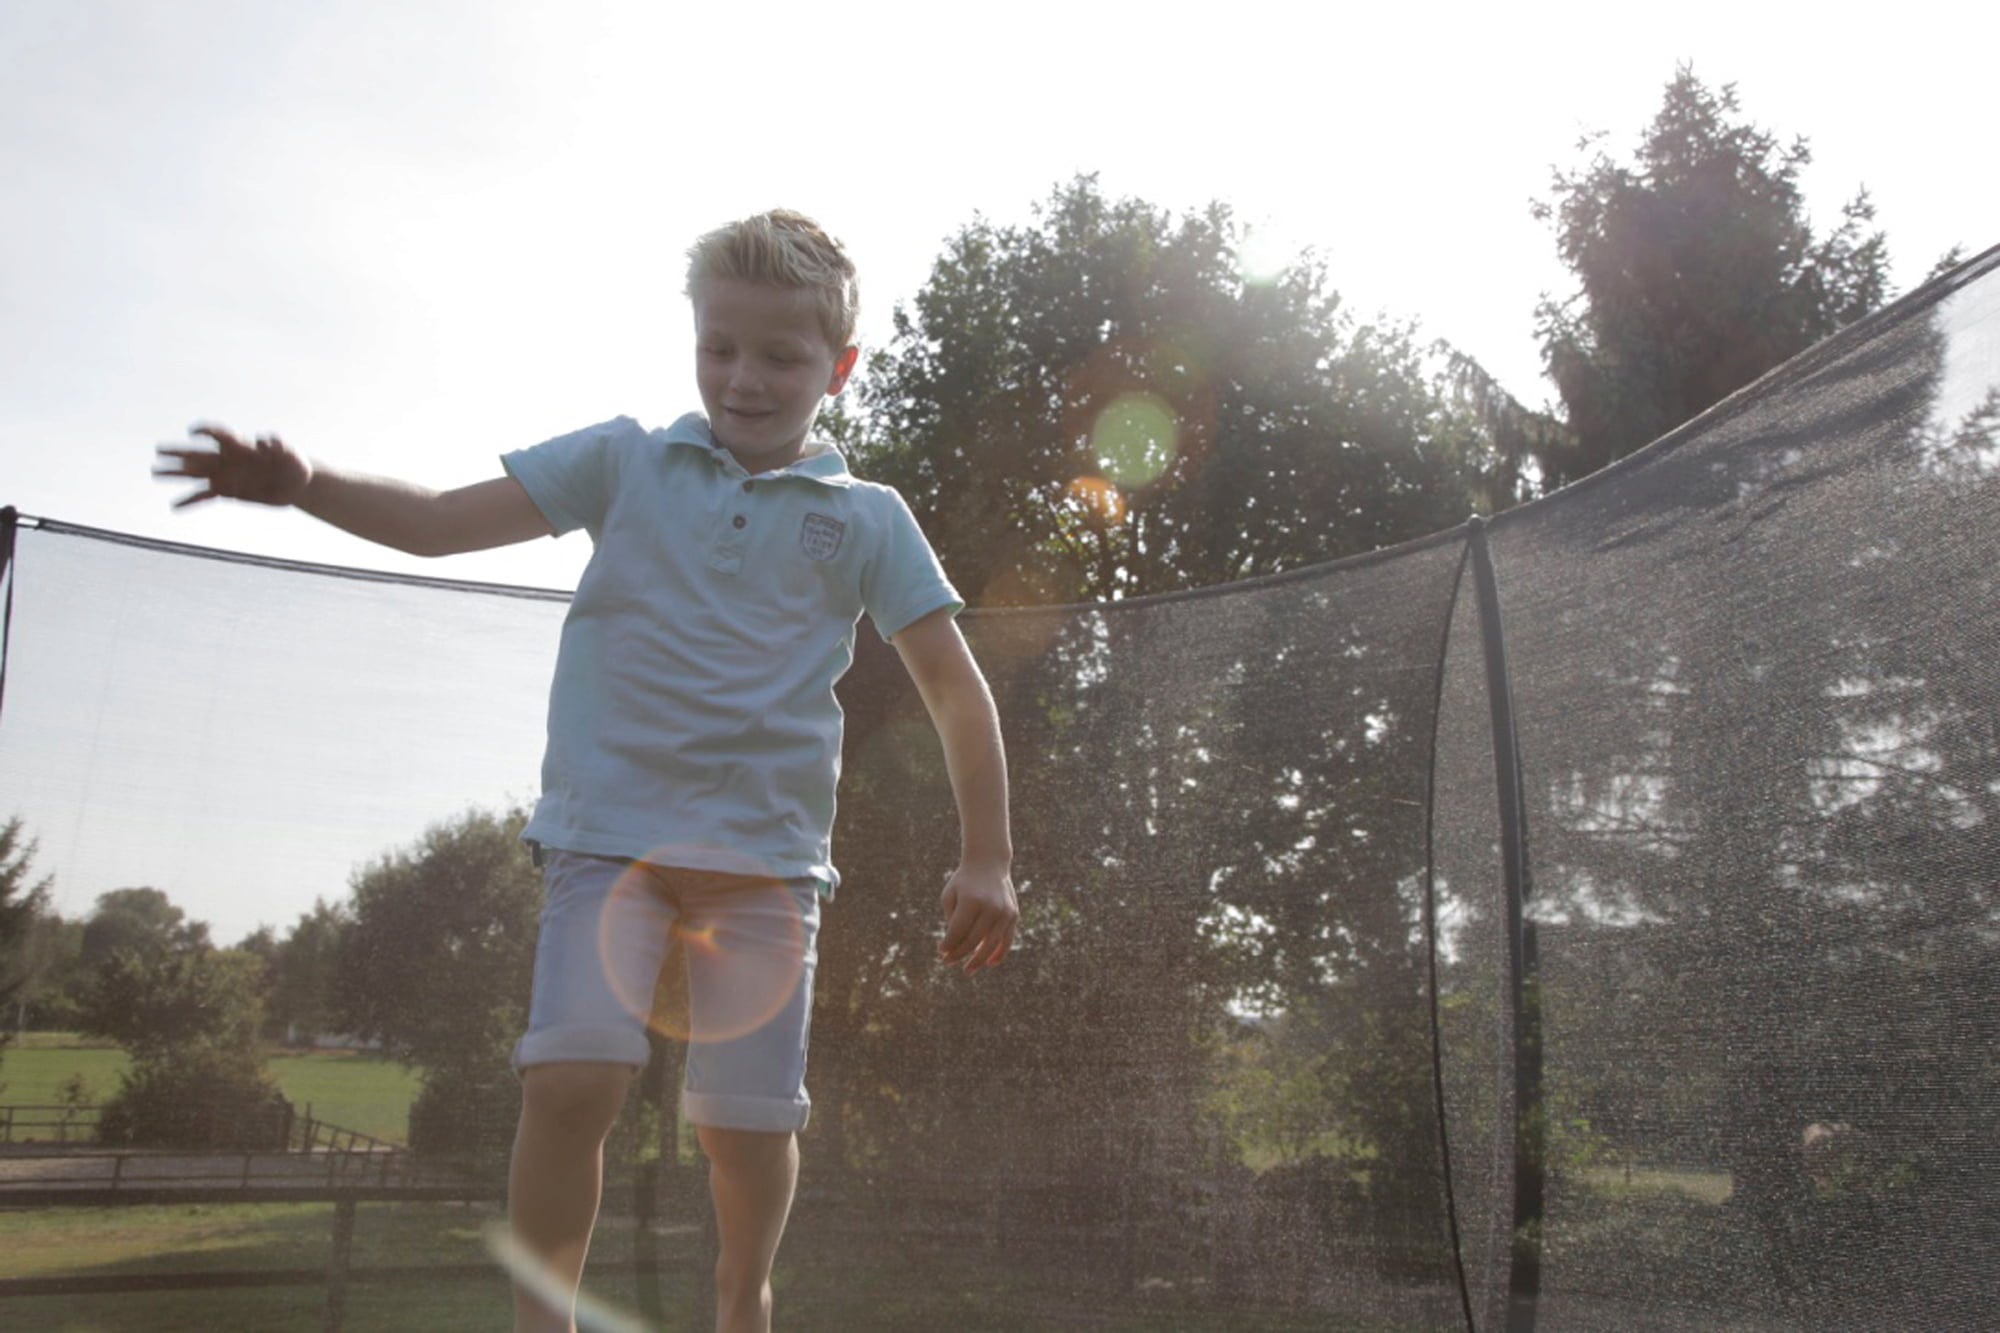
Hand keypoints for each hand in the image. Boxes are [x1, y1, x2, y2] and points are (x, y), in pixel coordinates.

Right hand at [154, 423, 311, 507]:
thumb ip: (278, 444)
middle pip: (199, 454)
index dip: (206, 431)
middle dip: (178, 452)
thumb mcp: (291, 453)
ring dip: (175, 473)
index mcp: (242, 447)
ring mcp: (226, 475)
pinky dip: (190, 501)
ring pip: (195, 473)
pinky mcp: (228, 491)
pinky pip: (205, 496)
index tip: (193, 432)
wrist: (297, 484)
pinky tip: (174, 506)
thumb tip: (263, 439)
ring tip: (154, 472)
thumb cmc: (294, 463)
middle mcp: (228, 460)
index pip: (219, 435)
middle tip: (158, 450)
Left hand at [938, 863, 1017, 974]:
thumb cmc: (963, 882)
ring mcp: (1004, 912)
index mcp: (971, 901)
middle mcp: (990, 907)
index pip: (957, 932)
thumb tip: (953, 947)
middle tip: (948, 962)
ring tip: (967, 970)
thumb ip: (951, 921)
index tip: (940, 952)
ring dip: (978, 960)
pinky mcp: (1013, 915)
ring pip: (991, 945)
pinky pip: (1007, 940)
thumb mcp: (950, 896)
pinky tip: (989, 964)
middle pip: (973, 940)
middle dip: (959, 954)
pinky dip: (999, 954)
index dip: (948, 945)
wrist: (988, 863)